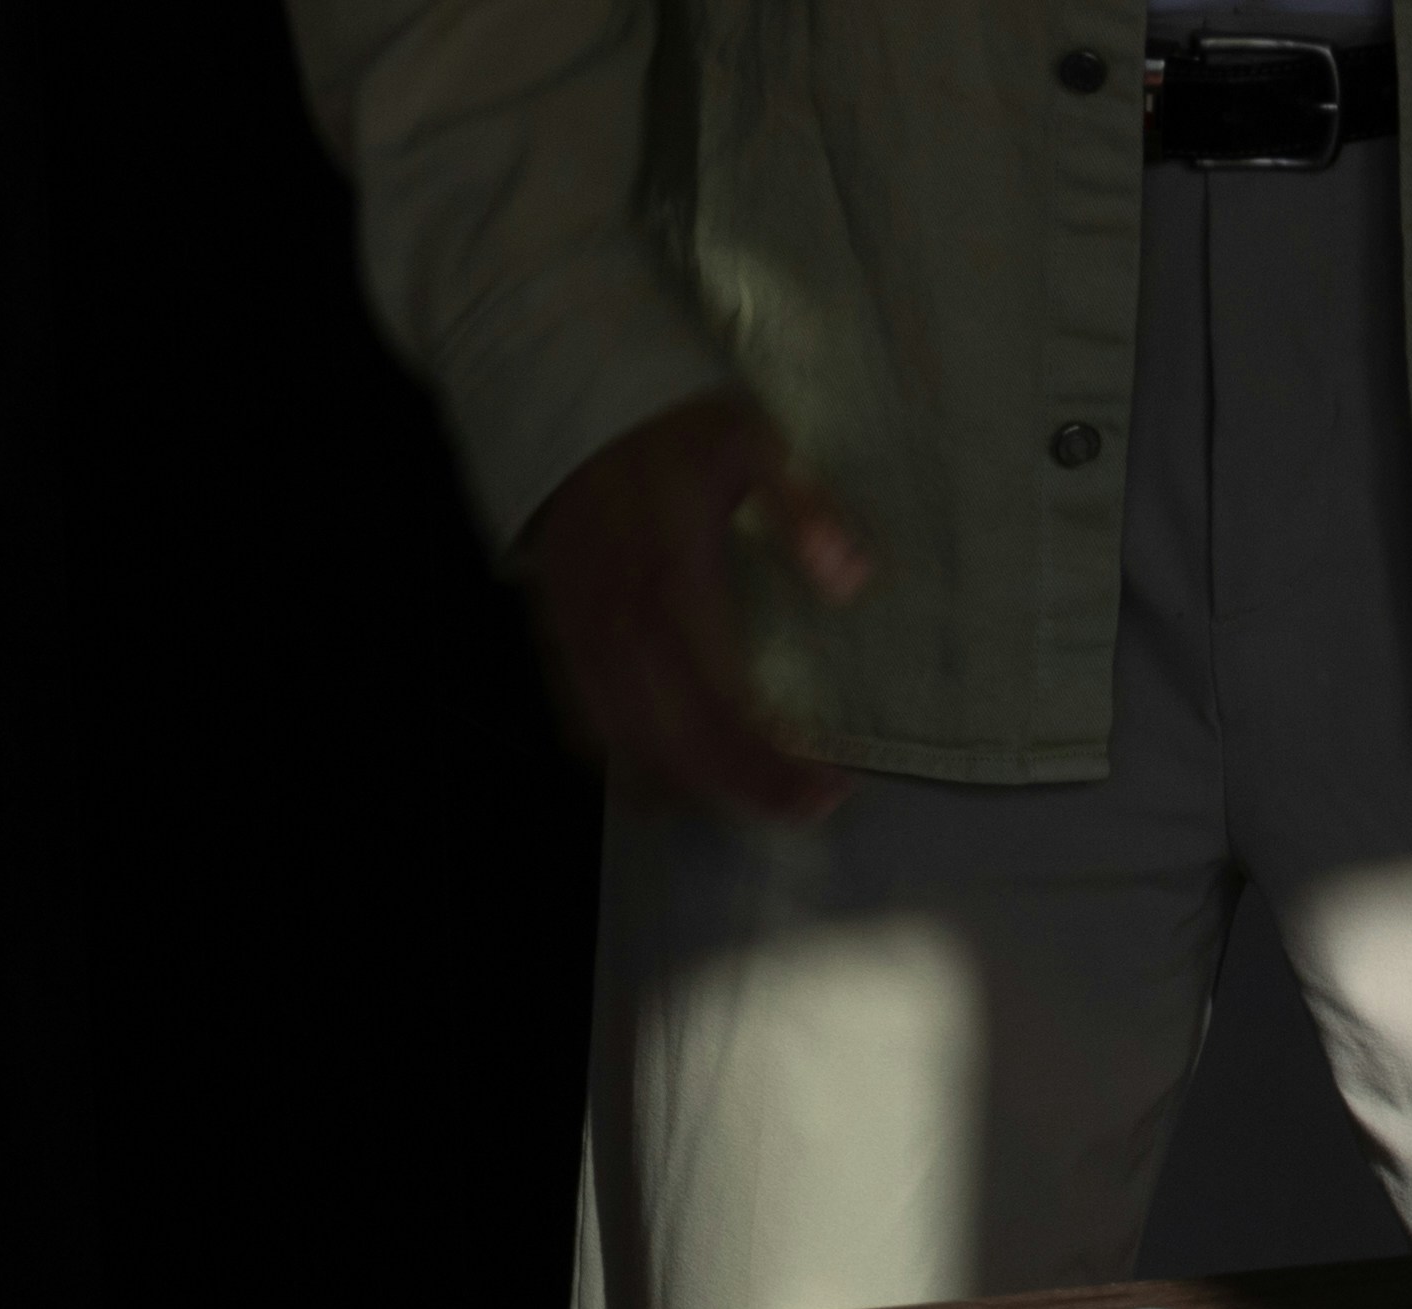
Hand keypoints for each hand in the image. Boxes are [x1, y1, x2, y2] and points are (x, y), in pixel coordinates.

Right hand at [518, 391, 876, 820]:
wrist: (569, 395)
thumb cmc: (671, 426)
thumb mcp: (755, 443)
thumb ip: (806, 512)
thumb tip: (853, 582)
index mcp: (673, 580)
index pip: (724, 706)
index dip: (773, 762)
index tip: (829, 787)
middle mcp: (621, 621)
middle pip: (678, 747)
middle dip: (745, 792)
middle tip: (804, 810)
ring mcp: (582, 635)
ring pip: (628, 749)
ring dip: (690, 788)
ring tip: (748, 800)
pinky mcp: (558, 636)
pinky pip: (584, 725)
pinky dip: (630, 762)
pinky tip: (672, 775)